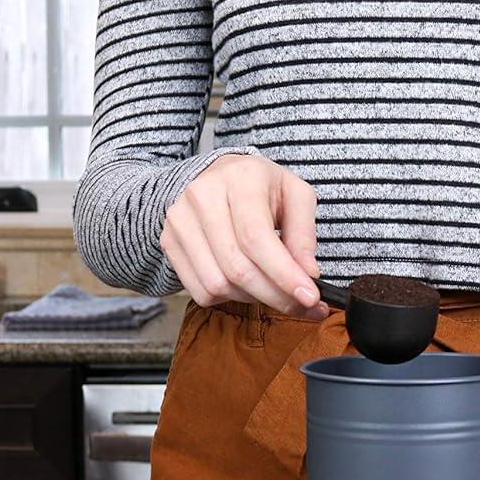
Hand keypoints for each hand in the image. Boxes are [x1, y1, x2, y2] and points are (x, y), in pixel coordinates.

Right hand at [159, 153, 326, 317]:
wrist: (218, 175)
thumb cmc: (262, 187)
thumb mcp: (295, 196)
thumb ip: (304, 234)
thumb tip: (308, 275)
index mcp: (240, 178)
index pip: (256, 237)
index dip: (284, 274)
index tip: (310, 297)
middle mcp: (202, 196)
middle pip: (237, 267)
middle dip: (274, 295)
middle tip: (301, 305)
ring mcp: (180, 220)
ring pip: (217, 284)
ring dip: (252, 297)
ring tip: (272, 288)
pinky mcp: (169, 241)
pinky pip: (200, 290)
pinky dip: (228, 297)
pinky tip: (245, 284)